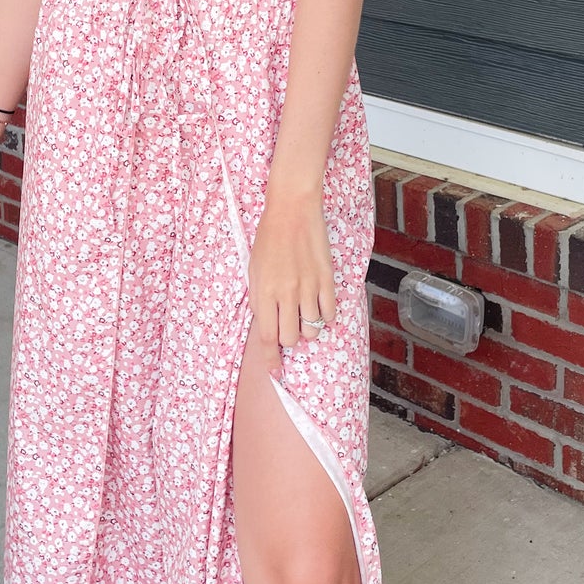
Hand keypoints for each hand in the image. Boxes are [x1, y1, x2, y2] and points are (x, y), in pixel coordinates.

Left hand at [247, 188, 335, 352]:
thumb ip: (260, 300)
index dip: (271, 360)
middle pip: (290, 338)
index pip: (267, 337)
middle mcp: (286, 293)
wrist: (292, 210)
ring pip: (311, 329)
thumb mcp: (254, 270)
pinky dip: (325, 318)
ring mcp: (308, 287)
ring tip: (304, 314)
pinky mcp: (327, 279)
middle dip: (289, 340)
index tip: (275, 372)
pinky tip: (320, 308)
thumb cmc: (269, 238)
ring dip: (307, 329)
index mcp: (264, 291)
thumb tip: (267, 327)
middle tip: (288, 326)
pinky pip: (330, 313)